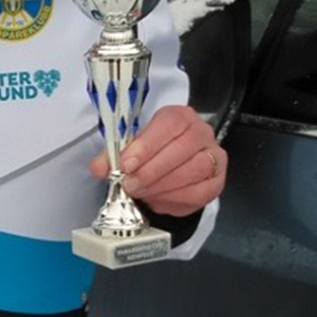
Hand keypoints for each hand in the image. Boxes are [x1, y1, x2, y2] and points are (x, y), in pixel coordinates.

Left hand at [93, 103, 225, 215]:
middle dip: (152, 170)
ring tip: (141, 193)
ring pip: (195, 169)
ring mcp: (214, 155)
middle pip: (183, 147)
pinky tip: (158, 200)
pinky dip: (176, 199)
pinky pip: (201, 192)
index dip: (146, 146)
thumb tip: (99, 168)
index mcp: (179, 116)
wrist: (171, 167)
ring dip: (163, 186)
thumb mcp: (130, 149)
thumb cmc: (150, 153)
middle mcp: (201, 132)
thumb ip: (114, 156)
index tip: (126, 165)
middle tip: (130, 185)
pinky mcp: (218, 180)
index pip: (168, 124)